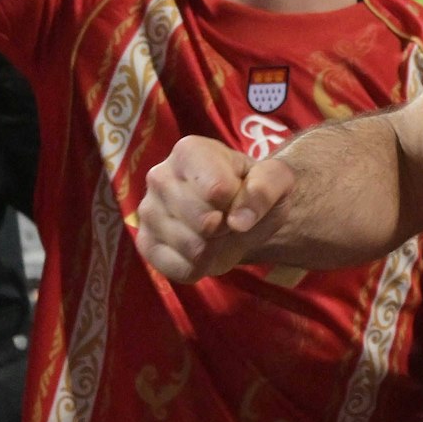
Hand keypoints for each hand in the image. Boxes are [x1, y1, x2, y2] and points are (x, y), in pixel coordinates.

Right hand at [135, 137, 293, 282]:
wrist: (238, 210)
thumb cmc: (254, 187)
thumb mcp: (277, 179)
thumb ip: (266, 189)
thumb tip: (238, 221)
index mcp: (189, 151)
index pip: (217, 190)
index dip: (239, 204)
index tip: (240, 198)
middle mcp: (159, 177)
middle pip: (203, 222)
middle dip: (228, 229)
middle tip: (230, 219)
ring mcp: (146, 212)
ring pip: (193, 248)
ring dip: (217, 249)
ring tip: (218, 233)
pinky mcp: (145, 244)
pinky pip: (180, 269)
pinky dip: (202, 267)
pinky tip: (204, 250)